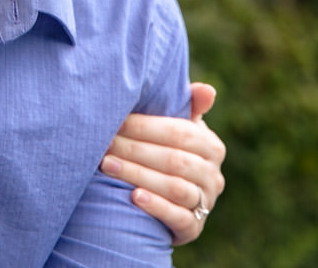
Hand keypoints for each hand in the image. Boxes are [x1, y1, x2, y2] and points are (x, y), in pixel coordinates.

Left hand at [100, 82, 225, 245]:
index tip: (115, 121)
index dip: (145, 126)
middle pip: (174, 160)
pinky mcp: (194, 228)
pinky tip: (133, 197)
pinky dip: (156, 206)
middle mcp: (214, 175)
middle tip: (103, 144)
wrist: (166, 202)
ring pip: (175, 187)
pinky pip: (179, 217)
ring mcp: (206, 203)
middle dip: (134, 150)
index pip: (180, 133)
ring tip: (108, 166)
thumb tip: (206, 89)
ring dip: (138, 175)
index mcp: (211, 146)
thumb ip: (187, 108)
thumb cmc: (166, 153)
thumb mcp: (176, 131)